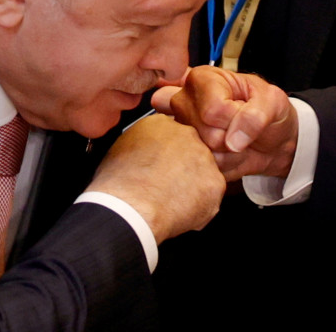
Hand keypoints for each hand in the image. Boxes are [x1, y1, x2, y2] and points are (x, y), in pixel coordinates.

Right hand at [90, 113, 224, 244]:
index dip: (169, 154)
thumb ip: (143, 143)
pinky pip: (211, 196)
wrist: (130, 206)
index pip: (174, 134)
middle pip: (192, 150)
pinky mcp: (215, 182)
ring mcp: (204, 157)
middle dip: (183, 168)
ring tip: (171, 201)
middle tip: (168, 185)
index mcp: (162, 123)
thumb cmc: (120, 184)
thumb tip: (145, 151)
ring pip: (203, 172)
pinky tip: (180, 212)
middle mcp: (187, 134)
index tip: (164, 165)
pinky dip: (200, 207)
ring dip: (192, 187)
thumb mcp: (122, 148)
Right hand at [152, 66, 297, 181]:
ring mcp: (183, 130)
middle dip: (235, 137)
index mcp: (202, 78)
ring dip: (233, 154)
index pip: (213, 110)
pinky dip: (228, 165)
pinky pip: (209, 169)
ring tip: (240, 139)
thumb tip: (233, 141)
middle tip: (243, 126)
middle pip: (209, 134)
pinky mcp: (187, 154)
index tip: (247, 110)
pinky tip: (232, 152)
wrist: (274, 139)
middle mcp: (184, 102)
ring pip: (208, 155)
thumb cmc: (270, 111)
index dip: (237, 118)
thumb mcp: (273, 102)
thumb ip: (256, 115)